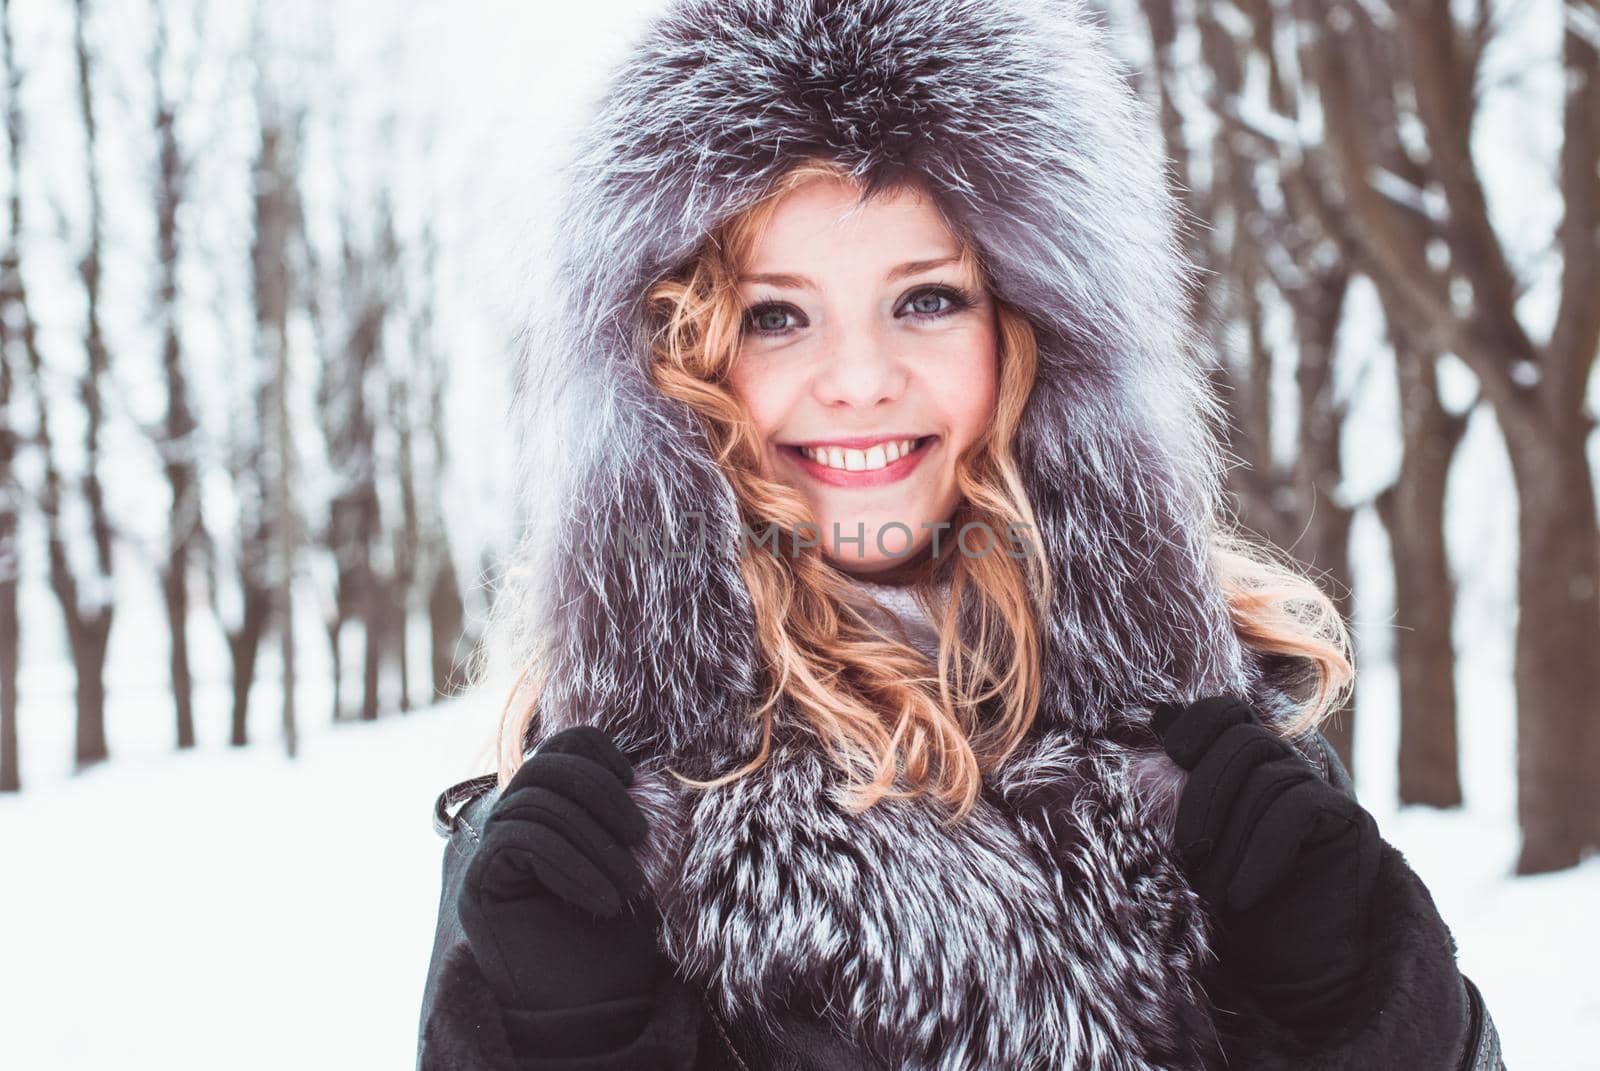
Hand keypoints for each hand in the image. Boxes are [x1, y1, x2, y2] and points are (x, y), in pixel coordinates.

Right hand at [457, 725, 660, 1017]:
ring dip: (592, 842)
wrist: (592, 1009)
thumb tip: (638, 768)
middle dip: (599, 791)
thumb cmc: (617, 938)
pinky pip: (518, 842)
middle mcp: (515, 822)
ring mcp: (492, 852)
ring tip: (631, 885)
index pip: (561, 745)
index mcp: (554, 808)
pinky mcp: (481, 884)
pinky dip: (569, 865)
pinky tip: (603, 900)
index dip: (597, 750)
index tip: (634, 781)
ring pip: (534, 804)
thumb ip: (623, 814)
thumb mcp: (634, 864)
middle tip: (641, 835)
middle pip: (544, 766)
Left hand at [1151, 695, 1382, 1034]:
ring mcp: (1320, 790)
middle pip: (1244, 740)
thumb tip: (1161, 712)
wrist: (1289, 967)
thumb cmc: (1230, 900)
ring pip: (1267, 779)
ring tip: (1214, 892)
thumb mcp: (1195, 836)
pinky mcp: (1350, 820)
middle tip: (1189, 850)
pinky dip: (1262, 852)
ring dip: (1231, 839)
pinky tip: (1242, 894)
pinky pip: (1299, 809)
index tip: (1177, 752)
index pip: (1228, 711)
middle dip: (1207, 792)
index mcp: (1244, 763)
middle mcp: (1285, 766)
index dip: (1201, 720)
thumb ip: (1184, 778)